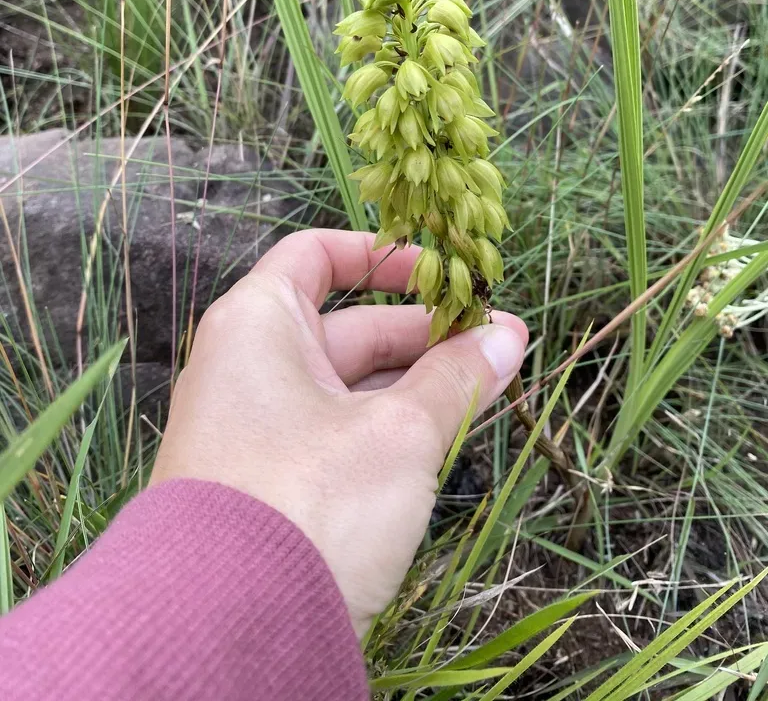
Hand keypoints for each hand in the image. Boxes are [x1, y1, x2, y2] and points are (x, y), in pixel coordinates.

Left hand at [151, 229, 527, 635]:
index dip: (381, 256)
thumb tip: (509, 337)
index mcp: (259, 325)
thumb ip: (456, 379)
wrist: (227, 631)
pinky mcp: (277, 485)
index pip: (316, 256)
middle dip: (428, 333)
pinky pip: (342, 434)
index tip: (441, 270)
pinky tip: (449, 434)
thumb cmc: (308, 502)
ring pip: (352, 386)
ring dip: (419, 383)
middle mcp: (250, 367)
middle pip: (348, 326)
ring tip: (492, 384)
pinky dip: (393, 427)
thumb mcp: (398, 434)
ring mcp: (261, 429)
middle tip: (502, 341)